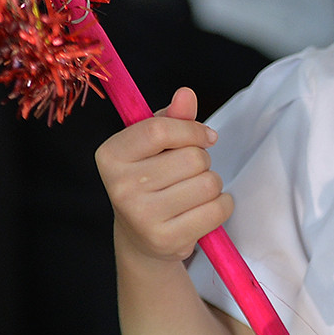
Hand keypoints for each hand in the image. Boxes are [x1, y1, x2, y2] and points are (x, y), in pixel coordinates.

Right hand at [96, 87, 229, 262]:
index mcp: (111, 155)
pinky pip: (216, 210)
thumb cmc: (152, 178)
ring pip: (208, 183)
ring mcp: (141, 217)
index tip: (205, 137)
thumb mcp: (156, 145)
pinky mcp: (165, 240)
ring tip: (194, 190)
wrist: (141, 237)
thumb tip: (186, 94)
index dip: (192, 130)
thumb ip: (173, 118)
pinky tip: (205, 208)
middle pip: (192, 157)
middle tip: (190, 172)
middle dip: (203, 160)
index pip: (159, 129)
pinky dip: (222, 205)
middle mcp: (119, 187)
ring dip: (213, 183)